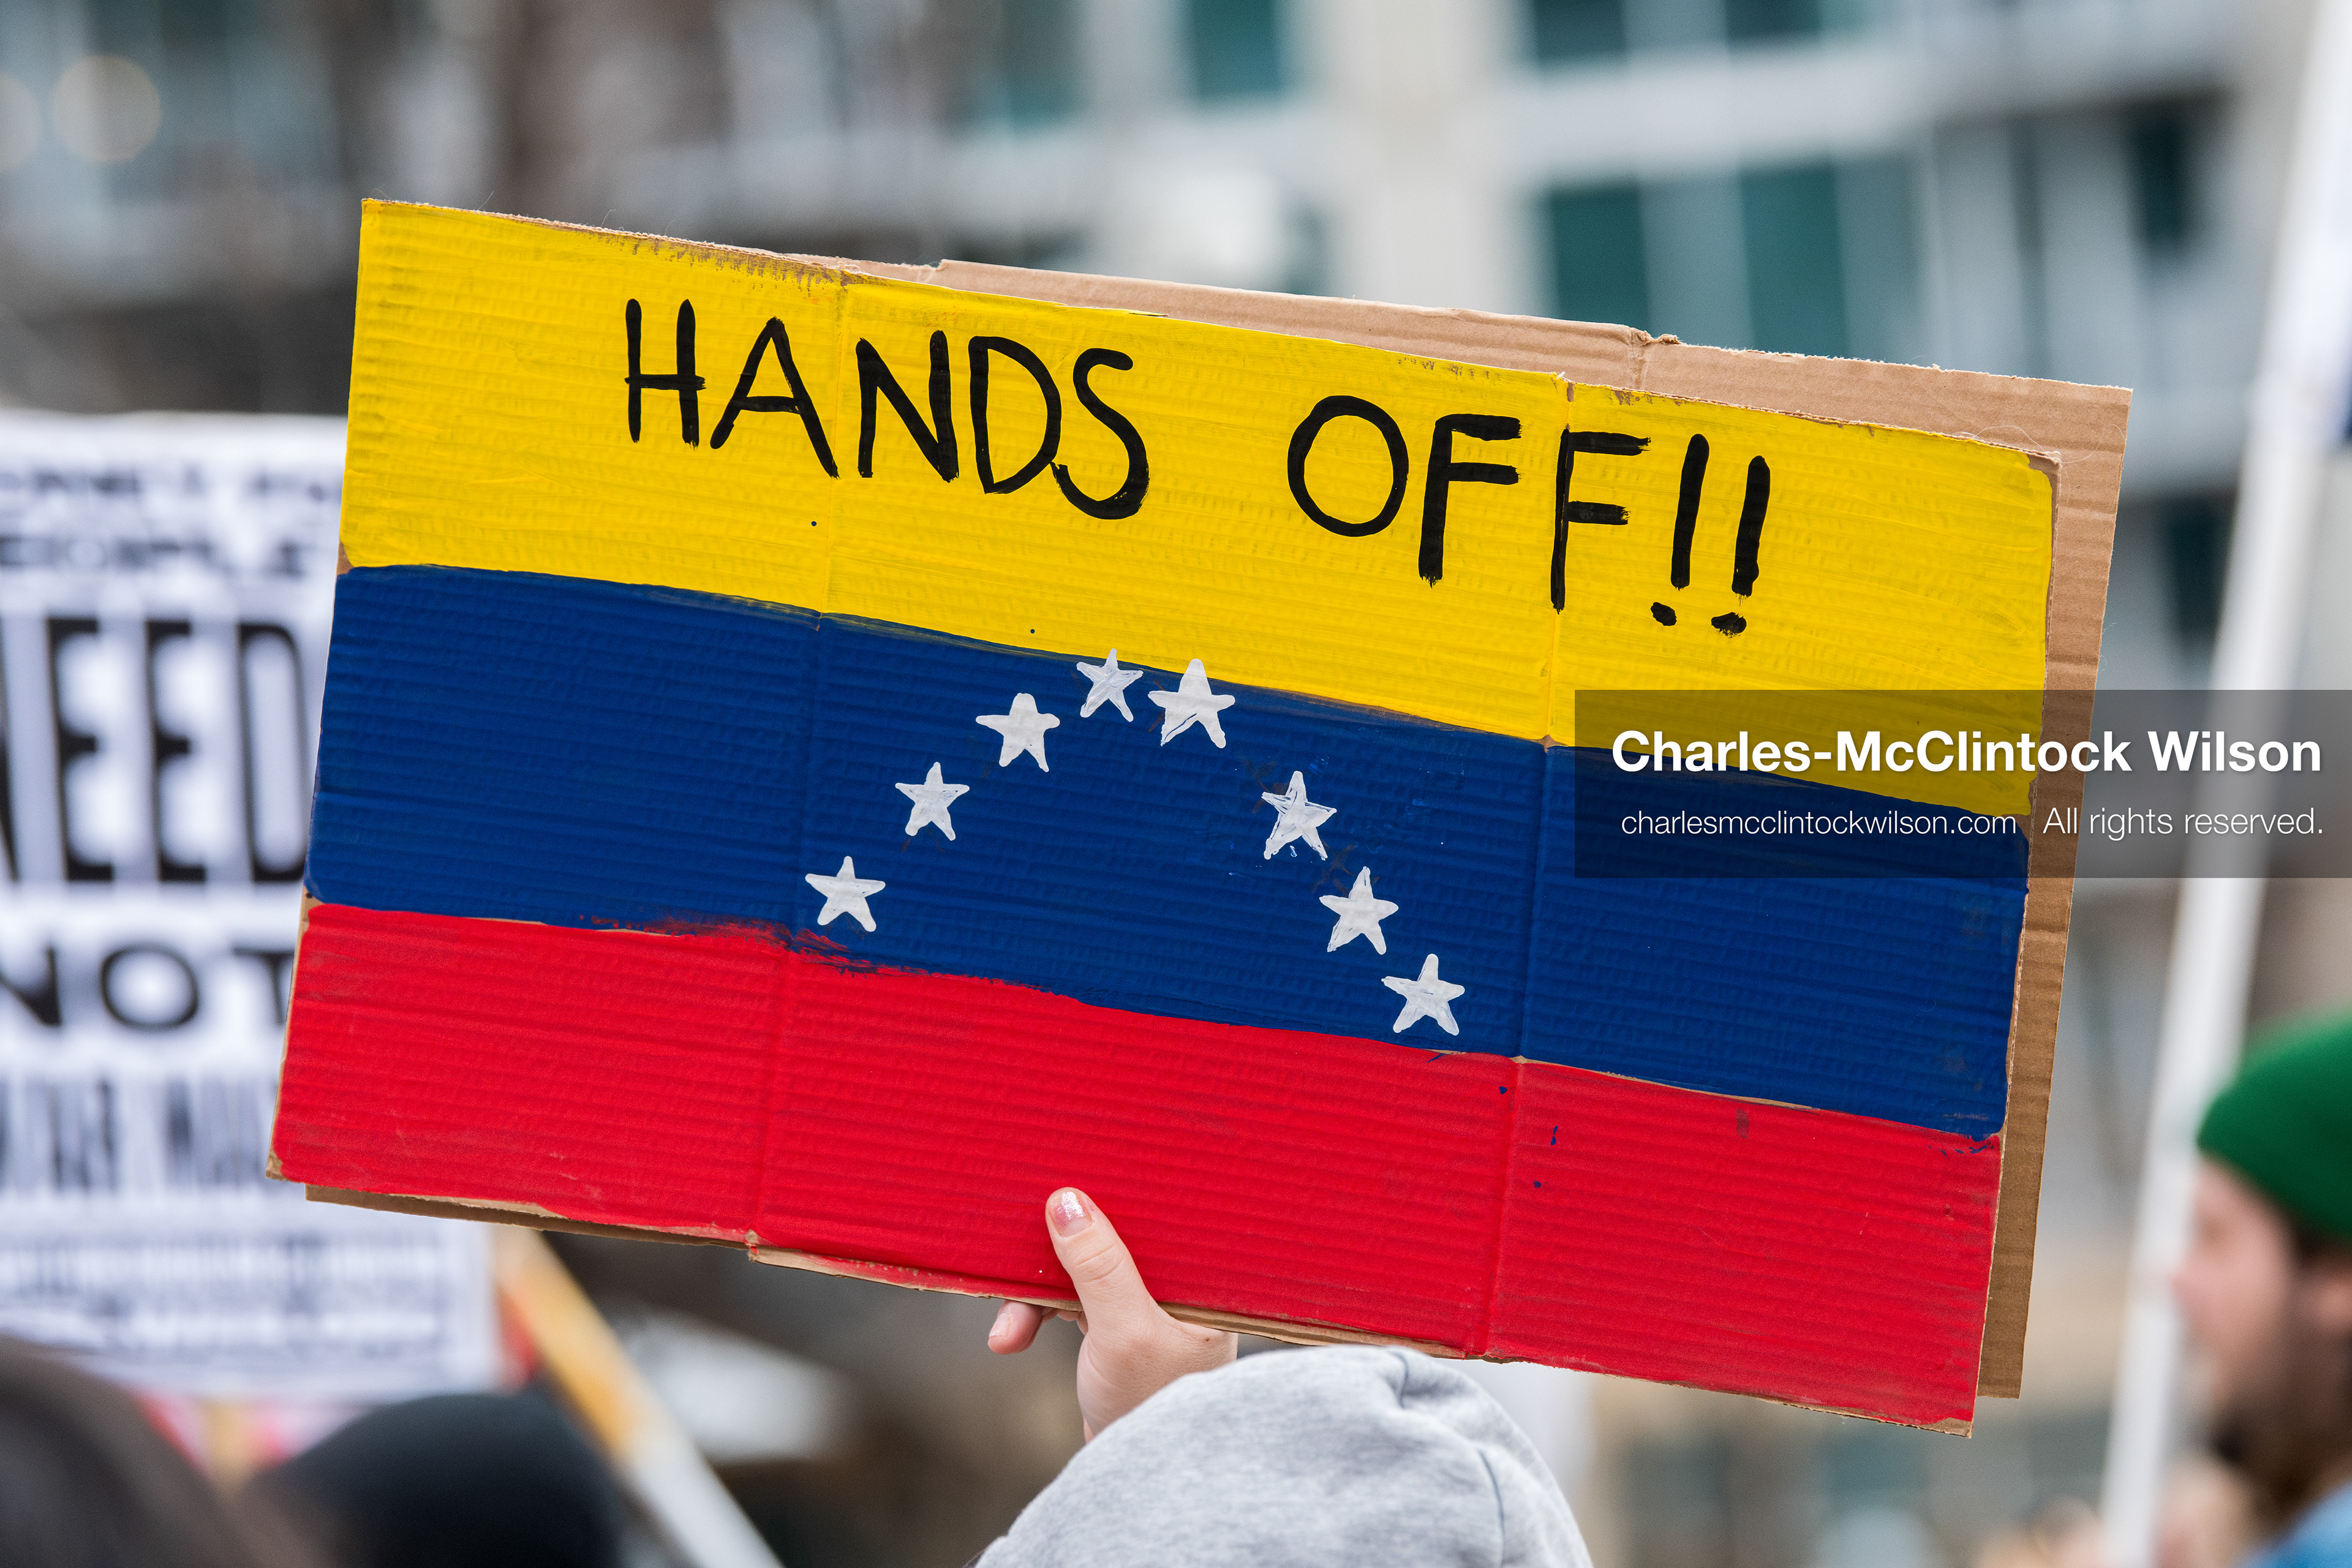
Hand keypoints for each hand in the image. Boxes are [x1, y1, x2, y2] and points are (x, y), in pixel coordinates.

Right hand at [985, 1187, 1237, 1438]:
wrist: (1142, 1481)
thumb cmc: (1153, 1405)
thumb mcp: (1124, 1331)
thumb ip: (1099, 1266)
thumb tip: (1066, 1200)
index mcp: (1198, 1273)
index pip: (1154, 1212)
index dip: (1108, 1193)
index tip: (1058, 1179)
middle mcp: (1174, 1281)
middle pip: (1106, 1237)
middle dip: (1053, 1251)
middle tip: (1012, 1250)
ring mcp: (1141, 1304)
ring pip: (1078, 1270)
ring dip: (1034, 1296)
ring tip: (1006, 1331)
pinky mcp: (1113, 1328)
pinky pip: (1067, 1301)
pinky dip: (1035, 1316)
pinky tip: (1009, 1339)